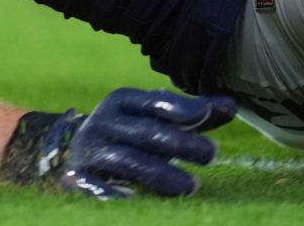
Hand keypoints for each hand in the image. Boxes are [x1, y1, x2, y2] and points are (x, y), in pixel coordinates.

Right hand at [0, 88, 238, 198]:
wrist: (69, 153)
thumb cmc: (128, 133)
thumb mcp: (154, 118)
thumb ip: (192, 114)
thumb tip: (233, 106)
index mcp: (124, 101)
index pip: (155, 103)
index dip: (181, 108)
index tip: (204, 115)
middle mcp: (105, 122)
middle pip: (146, 133)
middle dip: (179, 143)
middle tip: (210, 155)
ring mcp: (90, 151)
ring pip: (129, 162)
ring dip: (161, 174)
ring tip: (191, 187)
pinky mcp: (80, 179)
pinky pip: (99, 188)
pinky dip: (117, 194)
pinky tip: (137, 201)